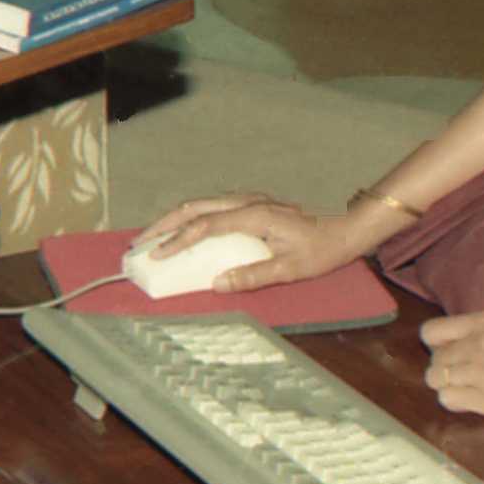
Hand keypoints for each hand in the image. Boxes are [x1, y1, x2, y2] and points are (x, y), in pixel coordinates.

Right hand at [129, 193, 367, 293]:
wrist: (343, 230)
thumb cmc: (320, 251)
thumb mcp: (290, 270)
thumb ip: (253, 276)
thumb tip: (217, 284)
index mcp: (253, 216)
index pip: (205, 225)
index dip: (178, 240)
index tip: (157, 255)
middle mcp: (246, 202)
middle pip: (194, 206)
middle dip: (164, 223)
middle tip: (140, 242)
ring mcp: (247, 200)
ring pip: (201, 203)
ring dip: (174, 218)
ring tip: (153, 236)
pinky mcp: (250, 204)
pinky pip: (211, 205)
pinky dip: (190, 216)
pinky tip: (182, 230)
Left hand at [419, 312, 483, 423]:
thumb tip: (463, 335)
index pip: (431, 333)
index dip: (436, 343)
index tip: (447, 349)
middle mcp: (478, 346)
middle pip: (435, 360)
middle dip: (445, 366)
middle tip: (464, 372)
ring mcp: (483, 375)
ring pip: (437, 381)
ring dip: (448, 384)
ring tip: (468, 386)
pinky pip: (450, 401)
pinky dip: (456, 400)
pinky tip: (473, 399)